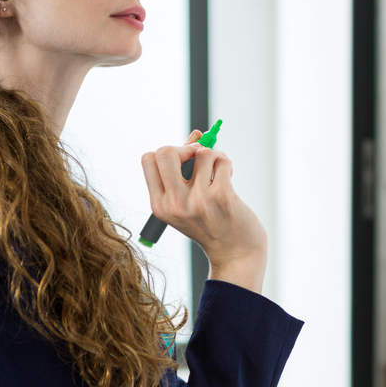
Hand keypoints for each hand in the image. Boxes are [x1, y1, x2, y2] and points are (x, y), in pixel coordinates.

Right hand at [141, 130, 267, 293]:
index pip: (149, 159)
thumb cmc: (212, 224)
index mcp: (159, 206)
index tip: (184, 162)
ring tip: (219, 172)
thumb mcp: (189, 200)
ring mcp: (198, 201)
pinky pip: (220, 159)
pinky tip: (229, 176)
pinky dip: (226, 162)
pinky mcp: (222, 197)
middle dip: (185, 147)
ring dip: (213, 156)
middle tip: (199, 160)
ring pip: (201, 152)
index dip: (169, 153)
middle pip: (165, 151)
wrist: (236, 254)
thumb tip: (197, 133)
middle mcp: (175, 204)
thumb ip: (187, 167)